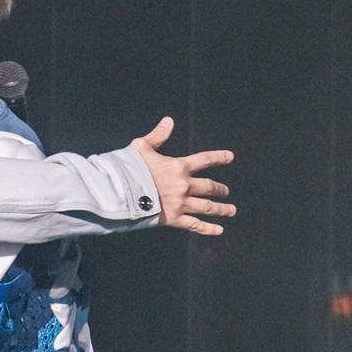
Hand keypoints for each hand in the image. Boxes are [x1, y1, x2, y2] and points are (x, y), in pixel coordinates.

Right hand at [131, 118, 235, 237]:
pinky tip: (219, 230)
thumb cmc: (128, 169)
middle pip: (209, 187)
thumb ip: (158, 135)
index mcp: (179, 167)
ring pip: (207, 207)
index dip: (218, 157)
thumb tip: (169, 121)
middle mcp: (184, 185)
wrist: (121, 193)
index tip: (230, 157)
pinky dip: (208, 229)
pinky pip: (195, 225)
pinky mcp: (174, 219)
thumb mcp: (141, 147)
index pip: (204, 160)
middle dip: (220, 189)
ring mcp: (181, 203)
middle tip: (226, 192)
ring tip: (231, 210)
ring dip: (221, 209)